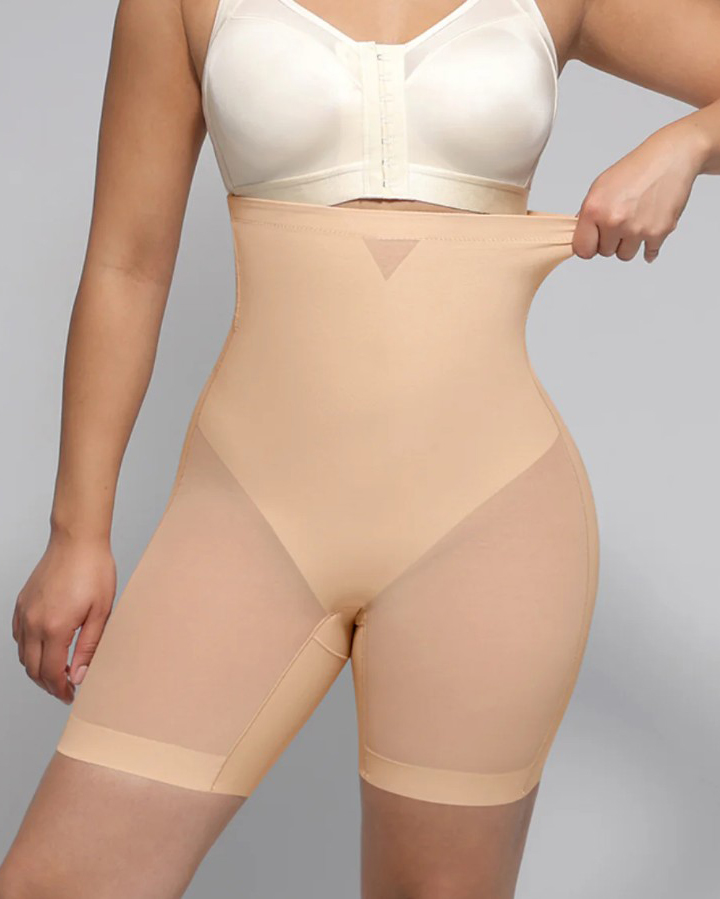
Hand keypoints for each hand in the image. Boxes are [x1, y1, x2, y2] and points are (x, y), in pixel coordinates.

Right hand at [12, 533, 115, 702]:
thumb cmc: (94, 570)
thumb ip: (89, 647)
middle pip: (33, 668)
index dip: (60, 689)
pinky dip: (28, 650)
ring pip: (23, 654)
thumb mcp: (101, 612)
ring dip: (37, 668)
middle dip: (48, 684)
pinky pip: (18, 636)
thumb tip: (80, 675)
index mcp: (54, 627)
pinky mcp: (22, 603)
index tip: (71, 695)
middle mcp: (33, 622)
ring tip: (57, 673)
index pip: (51, 672)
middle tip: (65, 689)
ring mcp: (24, 612)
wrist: (77, 541)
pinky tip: (44, 649)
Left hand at [572, 121, 705, 262]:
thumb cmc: (636, 169)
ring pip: (625, 255)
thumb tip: (582, 235)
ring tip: (634, 222)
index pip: (582, 249)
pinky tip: (648, 231)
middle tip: (620, 222)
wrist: (669, 158)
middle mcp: (614, 221)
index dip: (588, 245)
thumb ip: (589, 214)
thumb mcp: (600, 186)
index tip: (593, 241)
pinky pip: (648, 253)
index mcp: (594, 210)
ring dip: (628, 244)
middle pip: (604, 252)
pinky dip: (649, 246)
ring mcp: (636, 229)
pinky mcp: (658, 232)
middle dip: (610, 240)